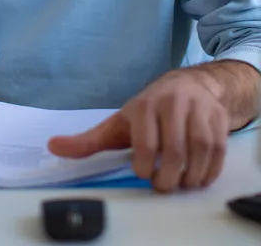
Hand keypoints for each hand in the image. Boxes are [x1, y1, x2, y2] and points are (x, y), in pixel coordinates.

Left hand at [48, 69, 230, 192]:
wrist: (188, 86)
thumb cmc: (148, 111)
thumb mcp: (117, 124)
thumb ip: (88, 141)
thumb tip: (52, 147)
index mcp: (143, 105)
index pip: (146, 144)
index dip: (144, 167)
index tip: (142, 172)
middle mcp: (171, 103)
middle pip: (174, 151)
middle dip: (168, 178)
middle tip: (163, 185)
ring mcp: (197, 109)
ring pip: (200, 150)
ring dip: (191, 176)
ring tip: (181, 183)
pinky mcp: (217, 117)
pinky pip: (219, 149)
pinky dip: (210, 169)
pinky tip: (198, 176)